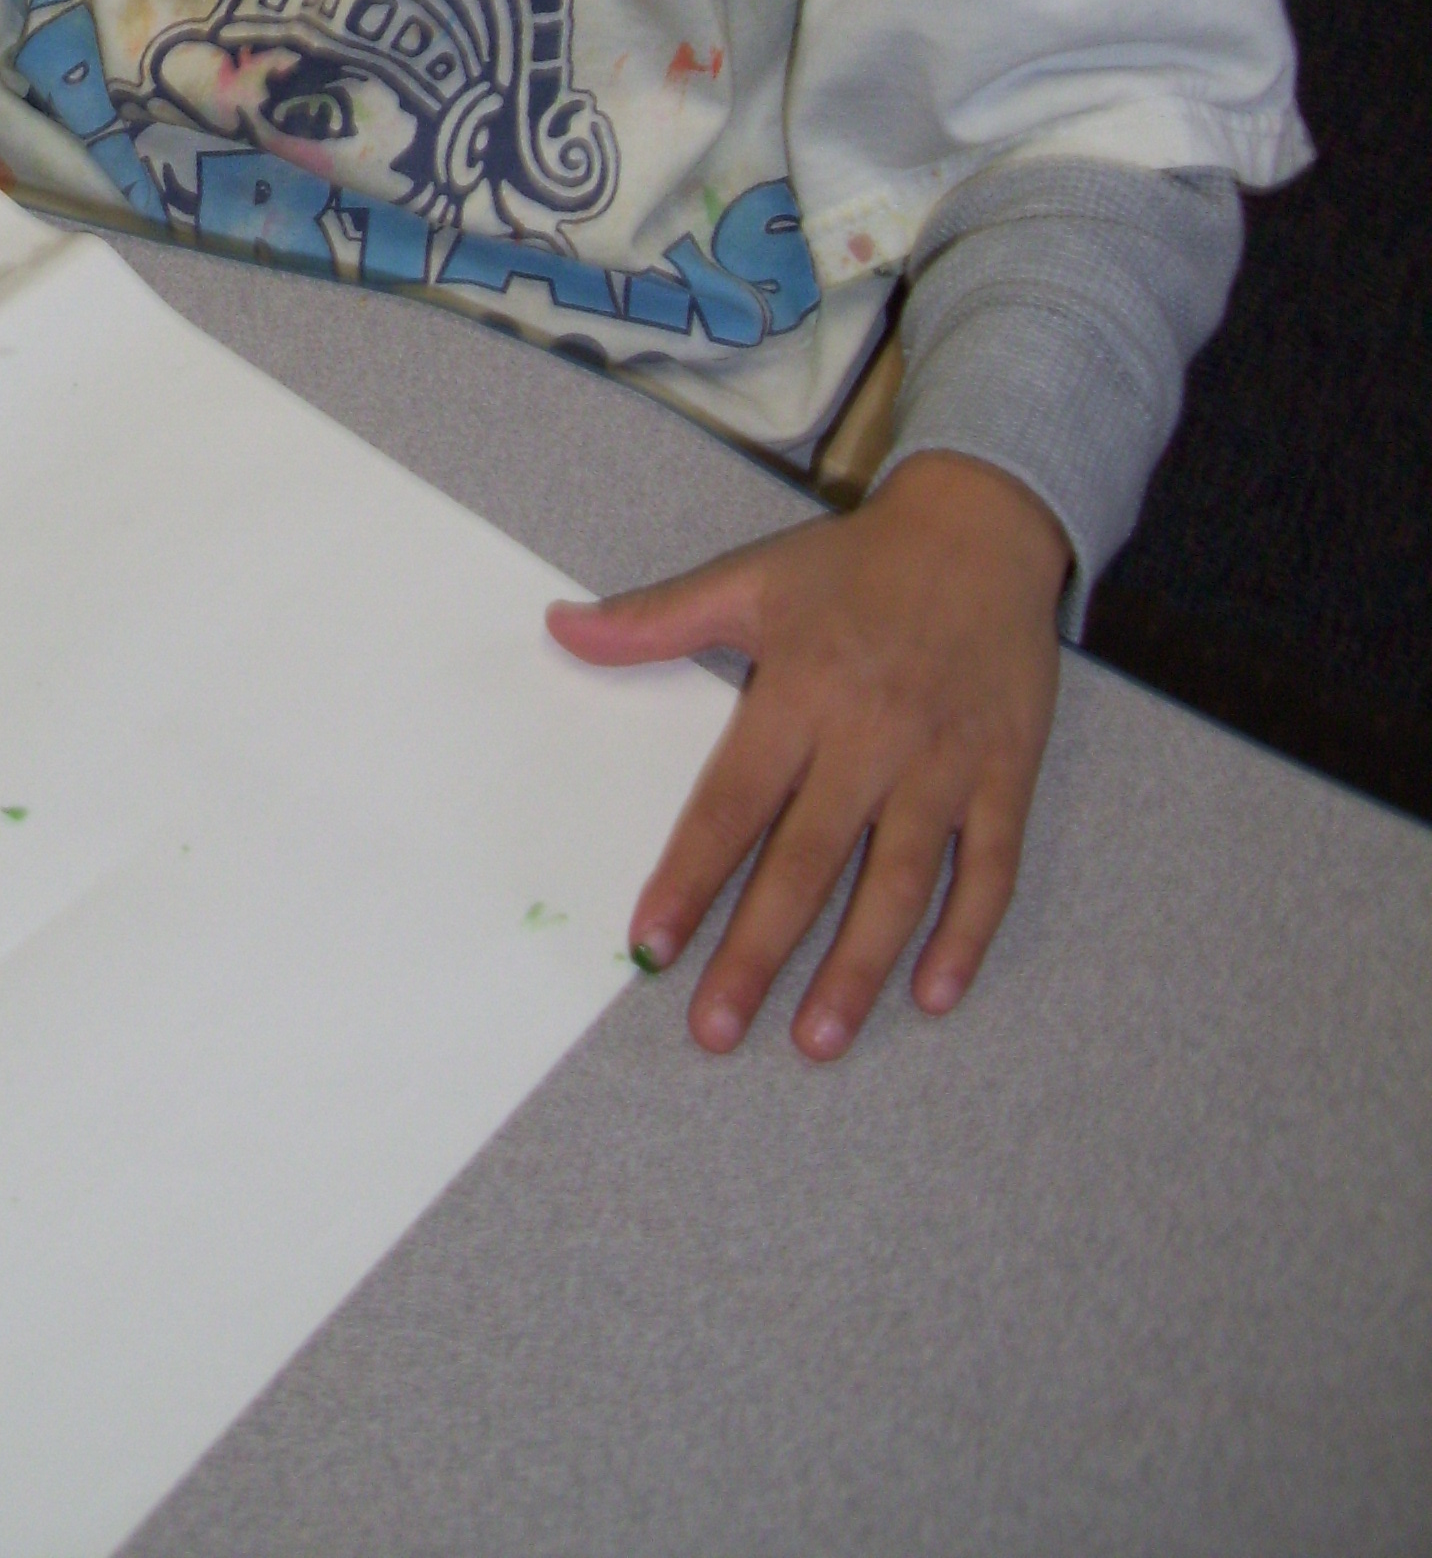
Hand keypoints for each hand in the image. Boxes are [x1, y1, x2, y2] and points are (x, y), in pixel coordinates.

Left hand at [546, 450, 1068, 1059]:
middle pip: (808, 860)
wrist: (982, 527)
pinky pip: (990, 867)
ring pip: (899, 881)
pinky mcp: (1007, 772)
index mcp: (801, 689)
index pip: (733, 803)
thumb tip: (560, 629)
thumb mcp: (750, 579)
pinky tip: (934, 994)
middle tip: (716, 1029)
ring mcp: (944, 760)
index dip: (691, 877)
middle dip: (758, 951)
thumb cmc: (855, 564)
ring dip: (858, 967)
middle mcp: (871, 734)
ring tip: (816, 1040)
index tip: (651, 944)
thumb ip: (655, 620)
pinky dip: (965, 934)